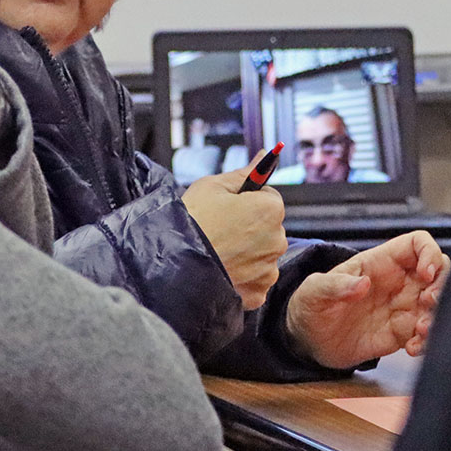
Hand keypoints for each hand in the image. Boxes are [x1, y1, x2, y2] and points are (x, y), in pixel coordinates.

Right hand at [181, 158, 287, 309]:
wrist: (173, 262)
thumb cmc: (192, 219)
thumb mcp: (212, 186)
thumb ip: (244, 173)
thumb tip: (264, 156)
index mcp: (270, 209)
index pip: (268, 198)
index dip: (246, 200)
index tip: (227, 207)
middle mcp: (277, 240)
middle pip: (267, 227)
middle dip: (249, 226)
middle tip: (219, 228)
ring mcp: (268, 270)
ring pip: (261, 254)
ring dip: (246, 252)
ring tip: (218, 249)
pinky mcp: (258, 294)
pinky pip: (254, 279)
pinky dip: (241, 275)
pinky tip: (221, 267)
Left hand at [285, 230, 450, 368]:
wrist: (309, 340)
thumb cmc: (310, 305)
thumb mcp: (314, 291)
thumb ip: (335, 286)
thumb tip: (362, 283)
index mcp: (379, 263)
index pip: (417, 244)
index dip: (429, 253)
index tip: (426, 274)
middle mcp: (397, 282)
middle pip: (440, 271)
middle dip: (443, 286)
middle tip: (428, 303)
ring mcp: (402, 307)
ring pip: (439, 303)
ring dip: (438, 317)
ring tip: (419, 332)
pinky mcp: (403, 333)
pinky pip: (428, 333)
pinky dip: (427, 341)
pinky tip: (410, 349)